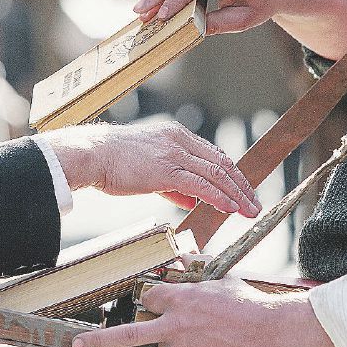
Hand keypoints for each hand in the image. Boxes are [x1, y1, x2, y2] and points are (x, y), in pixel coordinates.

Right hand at [44, 121, 259, 216]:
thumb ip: (173, 185)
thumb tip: (192, 199)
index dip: (231, 174)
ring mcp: (174, 154)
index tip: (243, 190)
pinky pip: (201, 185)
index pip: (213, 155)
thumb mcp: (148, 169)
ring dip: (236, 193)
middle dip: (241, 185)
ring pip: (216, 173)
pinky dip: (219, 197)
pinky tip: (230, 208)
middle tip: (254, 203)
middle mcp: (179, 141)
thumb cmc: (113, 163)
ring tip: (249, 210)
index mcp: (176, 136)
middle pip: (221, 163)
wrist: (92, 155)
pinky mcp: (166, 171)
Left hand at [71, 279, 341, 346]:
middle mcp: (175, 326)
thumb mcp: (220, 279)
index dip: (143, 300)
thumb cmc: (248, 303)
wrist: (272, 332)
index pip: (146, 297)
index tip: (144, 304)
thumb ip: (196, 270)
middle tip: (79, 345)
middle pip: (126, 335)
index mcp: (180, 298)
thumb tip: (183, 253)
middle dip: (98, 341)